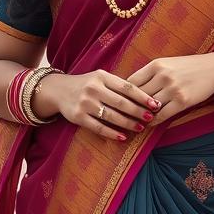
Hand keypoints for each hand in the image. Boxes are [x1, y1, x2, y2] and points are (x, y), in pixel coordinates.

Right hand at [36, 70, 161, 142]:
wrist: (59, 90)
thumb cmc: (87, 84)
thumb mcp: (100, 77)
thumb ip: (118, 85)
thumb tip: (145, 96)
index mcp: (102, 76)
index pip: (126, 87)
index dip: (142, 96)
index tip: (155, 104)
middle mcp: (93, 88)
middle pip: (121, 102)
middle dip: (138, 111)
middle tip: (151, 118)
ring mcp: (85, 103)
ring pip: (111, 116)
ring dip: (128, 123)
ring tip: (140, 128)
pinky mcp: (78, 117)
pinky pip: (98, 127)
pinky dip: (112, 133)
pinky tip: (123, 137)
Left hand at [126, 54, 213, 121]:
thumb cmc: (188, 66)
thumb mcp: (167, 63)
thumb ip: (150, 74)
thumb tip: (131, 87)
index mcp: (156, 64)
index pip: (131, 82)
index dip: (124, 94)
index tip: (119, 102)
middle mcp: (162, 76)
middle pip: (138, 95)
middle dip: (129, 107)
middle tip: (121, 116)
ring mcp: (172, 89)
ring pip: (149, 107)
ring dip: (141, 115)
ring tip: (133, 122)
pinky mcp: (182, 101)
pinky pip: (162, 115)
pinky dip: (153, 122)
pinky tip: (148, 124)